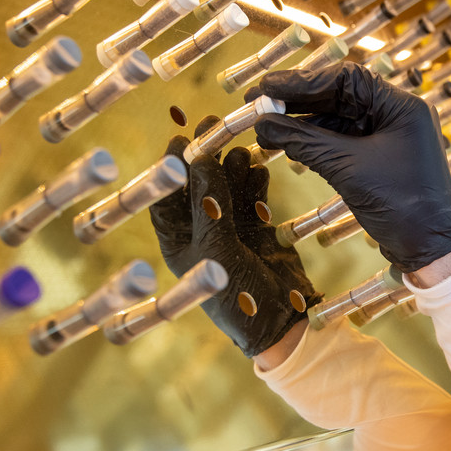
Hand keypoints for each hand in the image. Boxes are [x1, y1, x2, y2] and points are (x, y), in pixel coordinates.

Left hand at [149, 117, 320, 357]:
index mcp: (179, 244)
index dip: (170, 168)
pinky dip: (256, 181)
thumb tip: (203, 160)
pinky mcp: (259, 229)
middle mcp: (202, 233)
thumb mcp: (218, 251)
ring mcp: (232, 230)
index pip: (167, 199)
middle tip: (212, 126)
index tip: (178, 137)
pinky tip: (260, 166)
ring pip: (229, 188)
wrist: (283, 324)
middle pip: (199, 186)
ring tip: (241, 148)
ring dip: (234, 167)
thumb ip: (211, 205)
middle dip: (206, 158)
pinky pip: (254, 197)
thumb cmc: (239, 298)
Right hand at [246, 62, 450, 273]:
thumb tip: (264, 124)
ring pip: (337, 119)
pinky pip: (341, 141)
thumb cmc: (402, 206)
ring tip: (265, 127)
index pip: (346, 79)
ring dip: (302, 123)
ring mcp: (388, 136)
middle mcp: (396, 115)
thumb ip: (306, 143)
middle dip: (298, 101)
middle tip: (257, 100)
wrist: (428, 249)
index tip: (268, 86)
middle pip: (339, 96)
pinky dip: (314, 142)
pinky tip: (285, 143)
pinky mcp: (378, 157)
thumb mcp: (348, 169)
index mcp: (402, 107)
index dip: (303, 81)